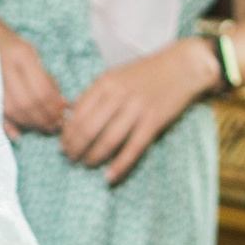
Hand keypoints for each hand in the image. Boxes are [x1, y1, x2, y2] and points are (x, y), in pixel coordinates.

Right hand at [0, 20, 64, 141]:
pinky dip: (8, 125)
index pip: (42, 89)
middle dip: (45, 117)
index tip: (65, 112)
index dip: (55, 105)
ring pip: (15, 110)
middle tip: (56, 125)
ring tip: (44, 127)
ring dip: (31, 123)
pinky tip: (19, 134)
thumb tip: (62, 102)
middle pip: (29, 102)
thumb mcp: (29, 52)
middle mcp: (6, 67)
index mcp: (21, 55)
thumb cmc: (7, 41)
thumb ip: (44, 76)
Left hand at [60, 38, 218, 183]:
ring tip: (87, 164)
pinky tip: (109, 177)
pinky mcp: (153, 122)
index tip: (63, 144)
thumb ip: (96, 94)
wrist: (182, 66)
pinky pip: (132, 149)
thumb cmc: (146, 73)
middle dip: (75, 148)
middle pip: (88, 129)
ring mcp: (136, 109)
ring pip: (107, 141)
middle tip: (71, 158)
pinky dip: (119, 166)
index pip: (77, 113)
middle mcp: (118, 95)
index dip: (67, 133)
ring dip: (93, 157)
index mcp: (105, 82)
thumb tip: (72, 115)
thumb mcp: (116, 75)